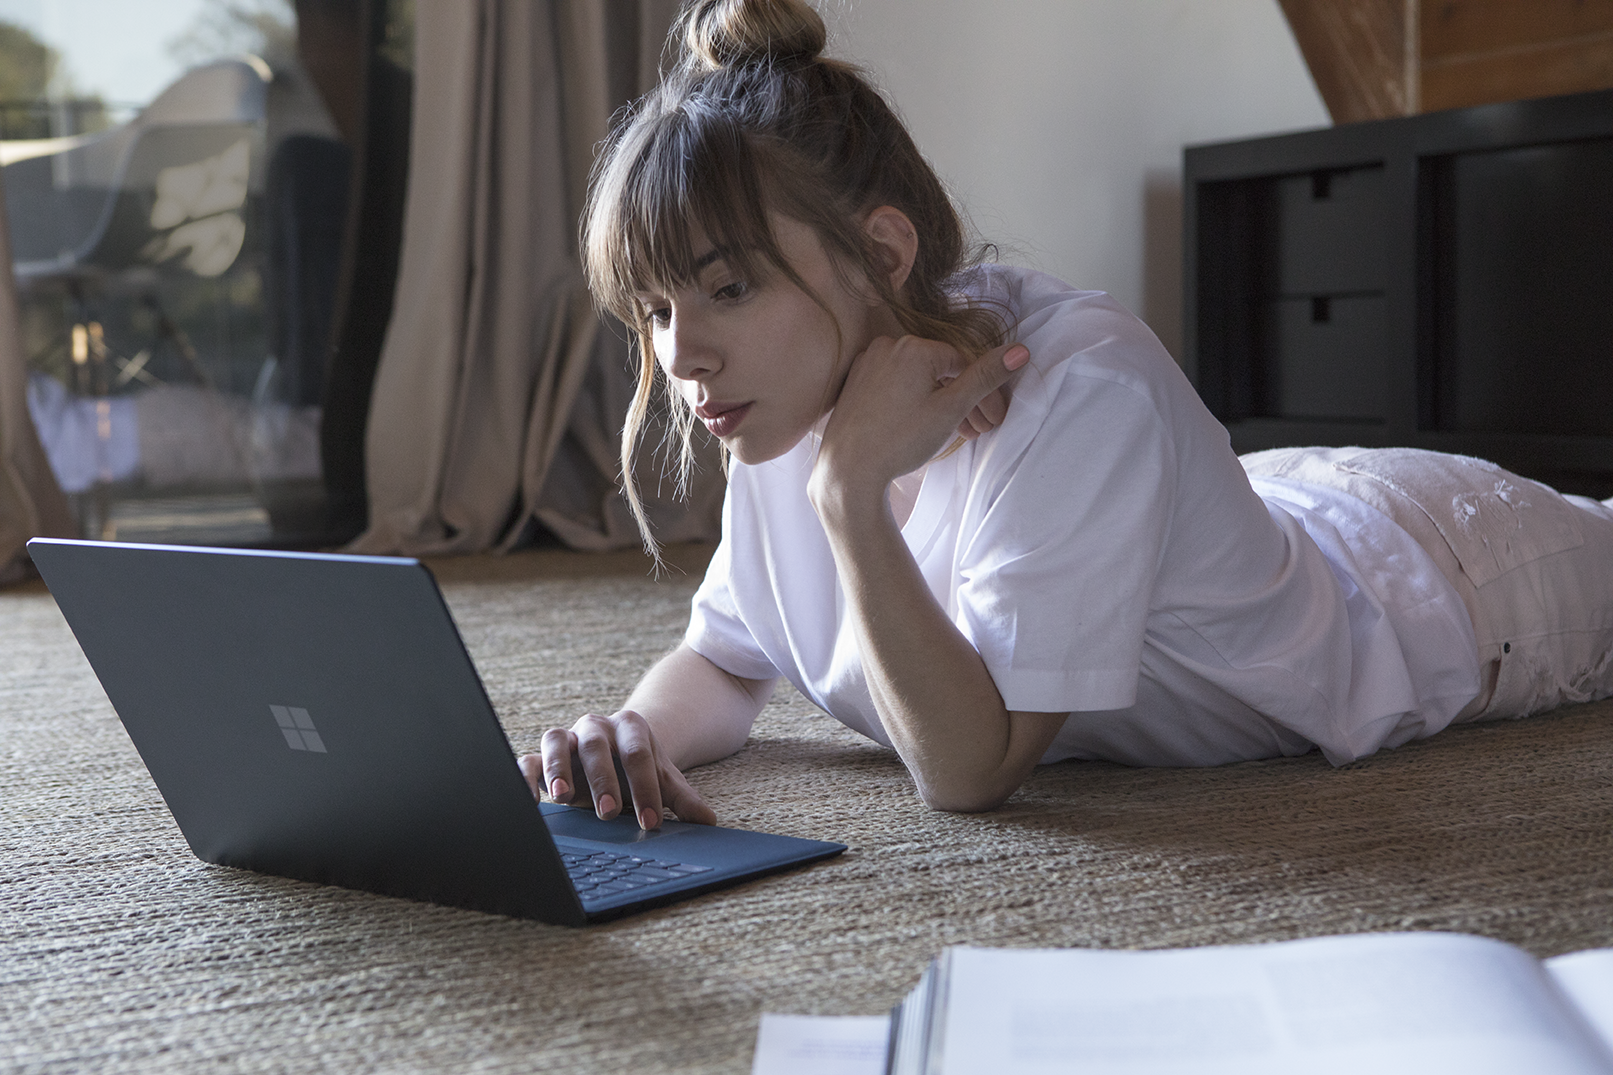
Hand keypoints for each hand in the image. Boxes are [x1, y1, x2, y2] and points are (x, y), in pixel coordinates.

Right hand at [520, 710, 716, 829]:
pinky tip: (532, 800)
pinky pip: (529, 759)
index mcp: (631, 728)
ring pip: (557, 741)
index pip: (639, 755)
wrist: (615, 749)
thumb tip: (709, 821)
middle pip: (598, 746)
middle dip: (603, 779)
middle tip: (609, 812)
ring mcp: (568, 738)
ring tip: (563, 797)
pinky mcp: (543, 755)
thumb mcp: (663, 780)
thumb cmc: (638, 768)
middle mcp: (596, 728)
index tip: (652, 823)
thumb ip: (683, 799)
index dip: (646, 788)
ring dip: (559, 768)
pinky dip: (526, 776)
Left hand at [814, 336, 1028, 504]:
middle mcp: (888, 346)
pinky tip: (927, 425)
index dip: (985, 393)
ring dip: (943, 403)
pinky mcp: (856, 382)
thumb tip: (1020, 350)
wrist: (847, 471)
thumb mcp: (950, 409)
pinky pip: (897, 386)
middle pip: (941, 370)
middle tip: (981, 431)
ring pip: (919, 379)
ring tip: (959, 434)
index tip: (995, 421)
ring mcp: (869, 363)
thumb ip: (985, 377)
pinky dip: (917, 402)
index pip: (964, 363)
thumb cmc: (899, 441)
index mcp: (914, 346)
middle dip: (966, 400)